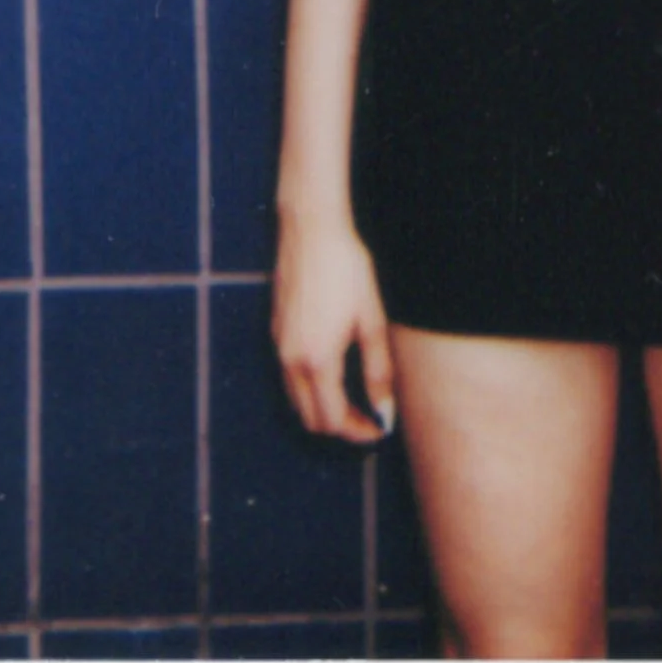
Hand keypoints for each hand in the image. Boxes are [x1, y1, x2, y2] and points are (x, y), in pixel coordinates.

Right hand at [271, 213, 396, 444]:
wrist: (312, 230)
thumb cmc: (347, 269)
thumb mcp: (372, 321)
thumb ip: (379, 372)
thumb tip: (385, 414)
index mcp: (317, 360)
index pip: (332, 420)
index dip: (358, 432)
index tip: (379, 429)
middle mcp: (290, 361)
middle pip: (309, 419)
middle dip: (340, 426)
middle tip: (370, 418)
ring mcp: (279, 347)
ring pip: (296, 401)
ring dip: (323, 409)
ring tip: (355, 400)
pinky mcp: (276, 333)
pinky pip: (289, 378)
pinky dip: (310, 389)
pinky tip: (335, 371)